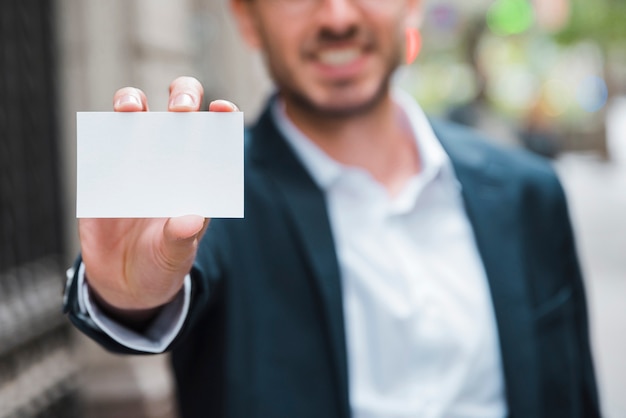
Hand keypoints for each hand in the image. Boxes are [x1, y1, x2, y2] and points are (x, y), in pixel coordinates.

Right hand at [78, 76, 237, 322]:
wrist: (124, 282)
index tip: (222, 110)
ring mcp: (135, 159)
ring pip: (134, 111)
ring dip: (131, 101)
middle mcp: (171, 157)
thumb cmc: (161, 262)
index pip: (215, 133)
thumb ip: (182, 238)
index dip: (222, 114)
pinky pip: (99, 141)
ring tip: (131, 109)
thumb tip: (191, 219)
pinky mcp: (103, 169)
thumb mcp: (175, 255)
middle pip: (179, 108)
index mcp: (199, 173)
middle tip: (181, 109)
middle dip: (182, 96)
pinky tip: (101, 140)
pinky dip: (99, 133)